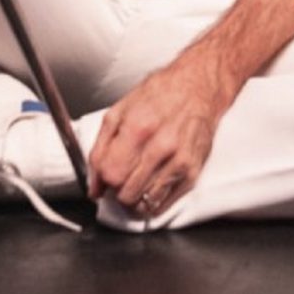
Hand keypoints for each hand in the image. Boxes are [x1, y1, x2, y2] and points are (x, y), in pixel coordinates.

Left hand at [86, 44, 233, 218]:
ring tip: (136, 180)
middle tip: (122, 176)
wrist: (198, 88)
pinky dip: (151, 201)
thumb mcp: (120, 111)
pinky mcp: (192, 173)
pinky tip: (150, 184)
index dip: (104, 178)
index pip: (111, 174)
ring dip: (134, 197)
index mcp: (139, 128)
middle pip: (126, 193)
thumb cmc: (160, 95)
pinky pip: (163, 205)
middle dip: (118, 189)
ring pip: (144, 203)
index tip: (106, 174)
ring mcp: (179, 162)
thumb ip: (101, 148)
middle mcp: (161, 147)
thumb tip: (94, 185)